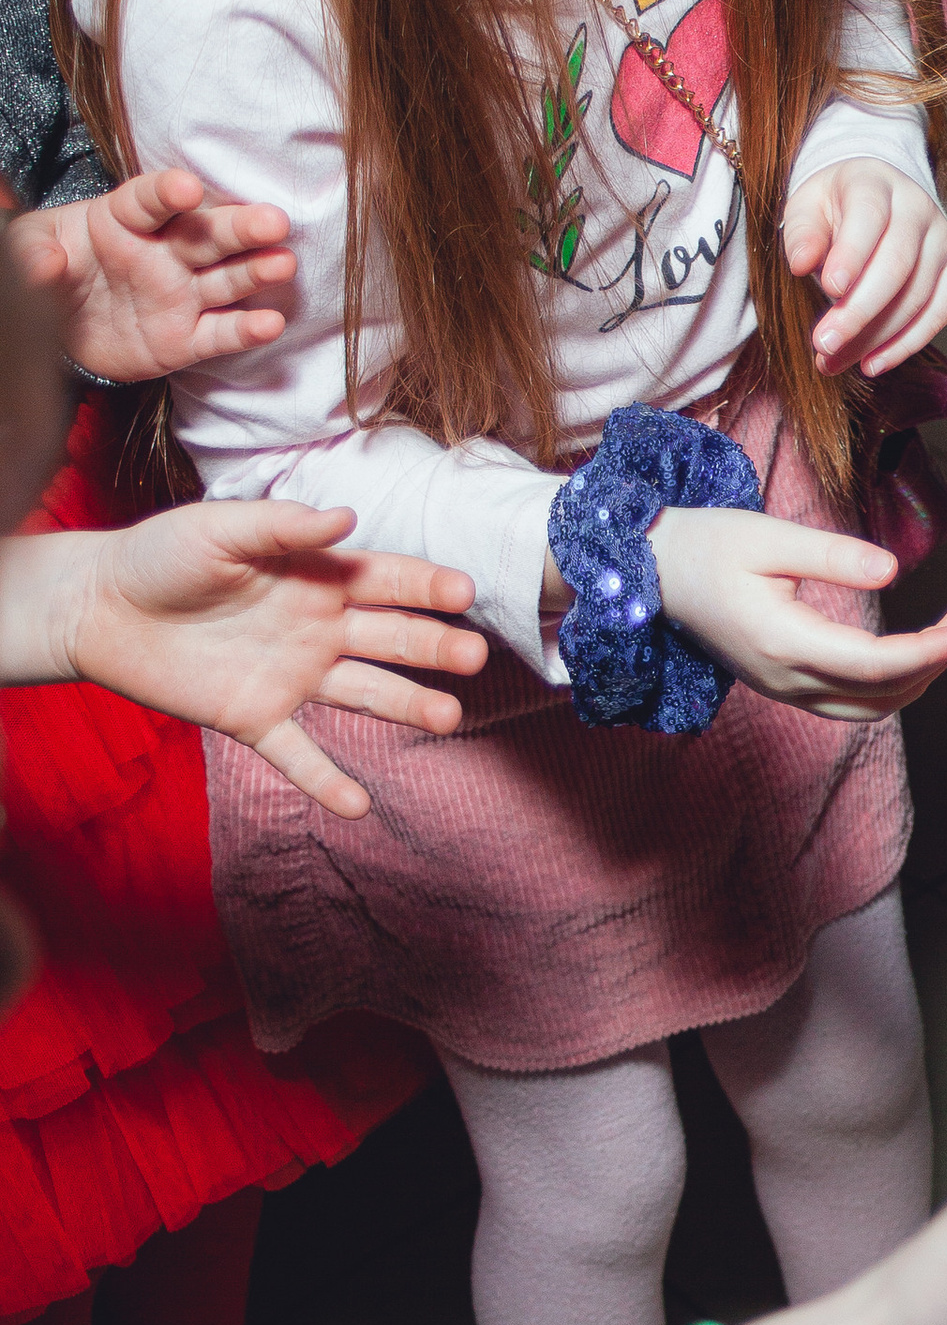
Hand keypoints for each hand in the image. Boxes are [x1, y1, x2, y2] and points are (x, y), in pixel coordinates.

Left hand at [8, 169, 295, 383]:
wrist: (63, 323)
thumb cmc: (52, 267)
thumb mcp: (29, 248)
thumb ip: (32, 253)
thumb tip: (45, 264)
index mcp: (124, 219)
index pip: (149, 201)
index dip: (168, 193)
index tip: (186, 188)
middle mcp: (164, 252)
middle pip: (207, 235)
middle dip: (240, 227)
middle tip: (273, 221)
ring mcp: (181, 294)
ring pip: (226, 280)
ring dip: (256, 271)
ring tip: (283, 264)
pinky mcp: (187, 338)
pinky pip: (220, 334)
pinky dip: (246, 330)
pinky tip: (270, 323)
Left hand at [29, 501, 485, 819]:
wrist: (97, 608)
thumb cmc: (159, 555)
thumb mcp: (219, 528)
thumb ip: (282, 527)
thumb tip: (345, 518)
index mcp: (316, 577)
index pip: (388, 581)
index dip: (427, 586)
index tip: (464, 594)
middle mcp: (318, 629)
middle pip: (392, 640)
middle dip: (435, 648)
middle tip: (472, 657)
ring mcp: (292, 678)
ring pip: (364, 695)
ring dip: (408, 707)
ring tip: (448, 718)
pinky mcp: (255, 719)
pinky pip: (298, 755)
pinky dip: (326, 782)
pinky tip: (359, 807)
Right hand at [649, 503, 946, 716]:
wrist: (651, 573)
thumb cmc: (706, 546)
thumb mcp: (766, 536)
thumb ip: (831, 555)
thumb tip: (892, 571)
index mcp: (782, 641)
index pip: (873, 664)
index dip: (928, 651)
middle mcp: (785, 678)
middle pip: (882, 691)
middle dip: (938, 658)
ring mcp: (784, 689)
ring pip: (871, 706)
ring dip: (921, 676)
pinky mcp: (785, 684)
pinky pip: (852, 701)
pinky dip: (894, 682)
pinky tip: (918, 649)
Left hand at [783, 159, 946, 377]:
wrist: (875, 199)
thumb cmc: (834, 207)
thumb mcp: (806, 208)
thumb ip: (802, 234)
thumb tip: (801, 264)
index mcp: (875, 184)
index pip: (869, 218)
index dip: (852, 255)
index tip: (830, 290)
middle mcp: (917, 208)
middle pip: (897, 264)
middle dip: (859, 311)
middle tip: (824, 343)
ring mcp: (942, 239)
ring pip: (918, 296)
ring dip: (876, 337)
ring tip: (835, 360)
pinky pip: (939, 313)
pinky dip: (906, 344)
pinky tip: (873, 363)